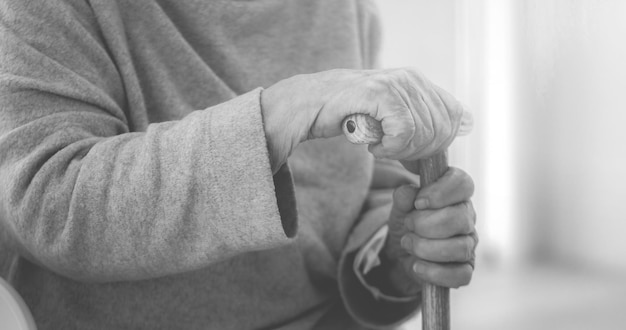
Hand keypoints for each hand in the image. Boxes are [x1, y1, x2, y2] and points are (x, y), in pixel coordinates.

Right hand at [260, 68, 466, 171]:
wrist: (309, 105)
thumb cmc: (349, 114)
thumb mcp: (393, 116)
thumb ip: (425, 120)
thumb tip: (465, 126)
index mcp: (419, 81)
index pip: (455, 117)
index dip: (438, 143)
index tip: (411, 151)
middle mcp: (412, 78)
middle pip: (440, 131)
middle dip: (417, 152)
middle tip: (391, 151)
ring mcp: (396, 82)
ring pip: (422, 134)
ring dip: (399, 151)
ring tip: (378, 145)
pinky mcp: (380, 92)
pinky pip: (403, 132)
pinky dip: (389, 148)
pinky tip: (372, 145)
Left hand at [381, 167, 476, 294]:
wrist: (401, 255)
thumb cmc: (408, 224)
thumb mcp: (400, 208)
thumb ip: (403, 197)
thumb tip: (408, 193)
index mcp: (455, 195)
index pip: (463, 183)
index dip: (441, 191)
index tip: (419, 202)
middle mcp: (467, 219)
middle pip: (460, 218)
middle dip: (427, 224)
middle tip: (409, 225)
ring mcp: (468, 245)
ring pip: (461, 248)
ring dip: (426, 248)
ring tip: (408, 244)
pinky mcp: (465, 270)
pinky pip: (461, 275)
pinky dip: (435, 272)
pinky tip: (417, 266)